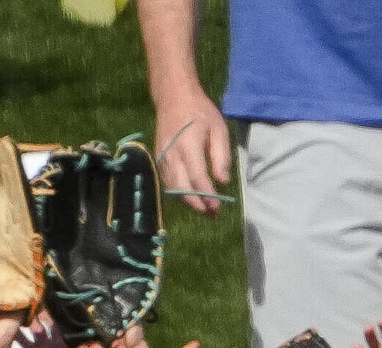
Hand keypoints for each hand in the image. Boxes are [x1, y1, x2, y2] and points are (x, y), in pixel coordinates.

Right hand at [155, 85, 231, 215]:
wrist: (174, 98)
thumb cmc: (200, 113)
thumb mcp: (218, 129)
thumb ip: (221, 156)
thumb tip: (223, 181)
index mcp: (188, 145)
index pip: (197, 178)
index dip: (207, 196)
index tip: (218, 207)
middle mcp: (172, 155)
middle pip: (182, 188)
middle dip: (197, 205)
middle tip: (212, 214)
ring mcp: (162, 158)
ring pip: (173, 189)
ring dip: (189, 202)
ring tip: (205, 209)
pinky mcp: (158, 160)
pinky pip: (168, 183)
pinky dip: (180, 193)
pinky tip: (192, 197)